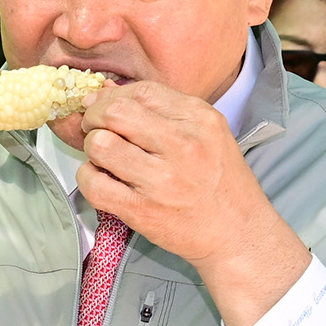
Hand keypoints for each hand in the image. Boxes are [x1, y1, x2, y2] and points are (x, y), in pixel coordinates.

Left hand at [75, 81, 309, 325]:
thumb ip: (161, 111)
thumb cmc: (219, 183)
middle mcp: (183, 145)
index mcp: (200, 120)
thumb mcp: (208, 134)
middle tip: (96, 130)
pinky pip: (93, 183)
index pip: (142, 91)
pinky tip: (102, 179)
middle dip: (95, 118)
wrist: (238, 234)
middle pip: (115, 112)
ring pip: (100, 145)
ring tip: (105, 158)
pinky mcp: (142, 210)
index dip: (112, 96)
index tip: (102, 107)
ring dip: (92, 149)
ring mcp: (162, 179)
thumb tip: (103, 93)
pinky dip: (88, 178)